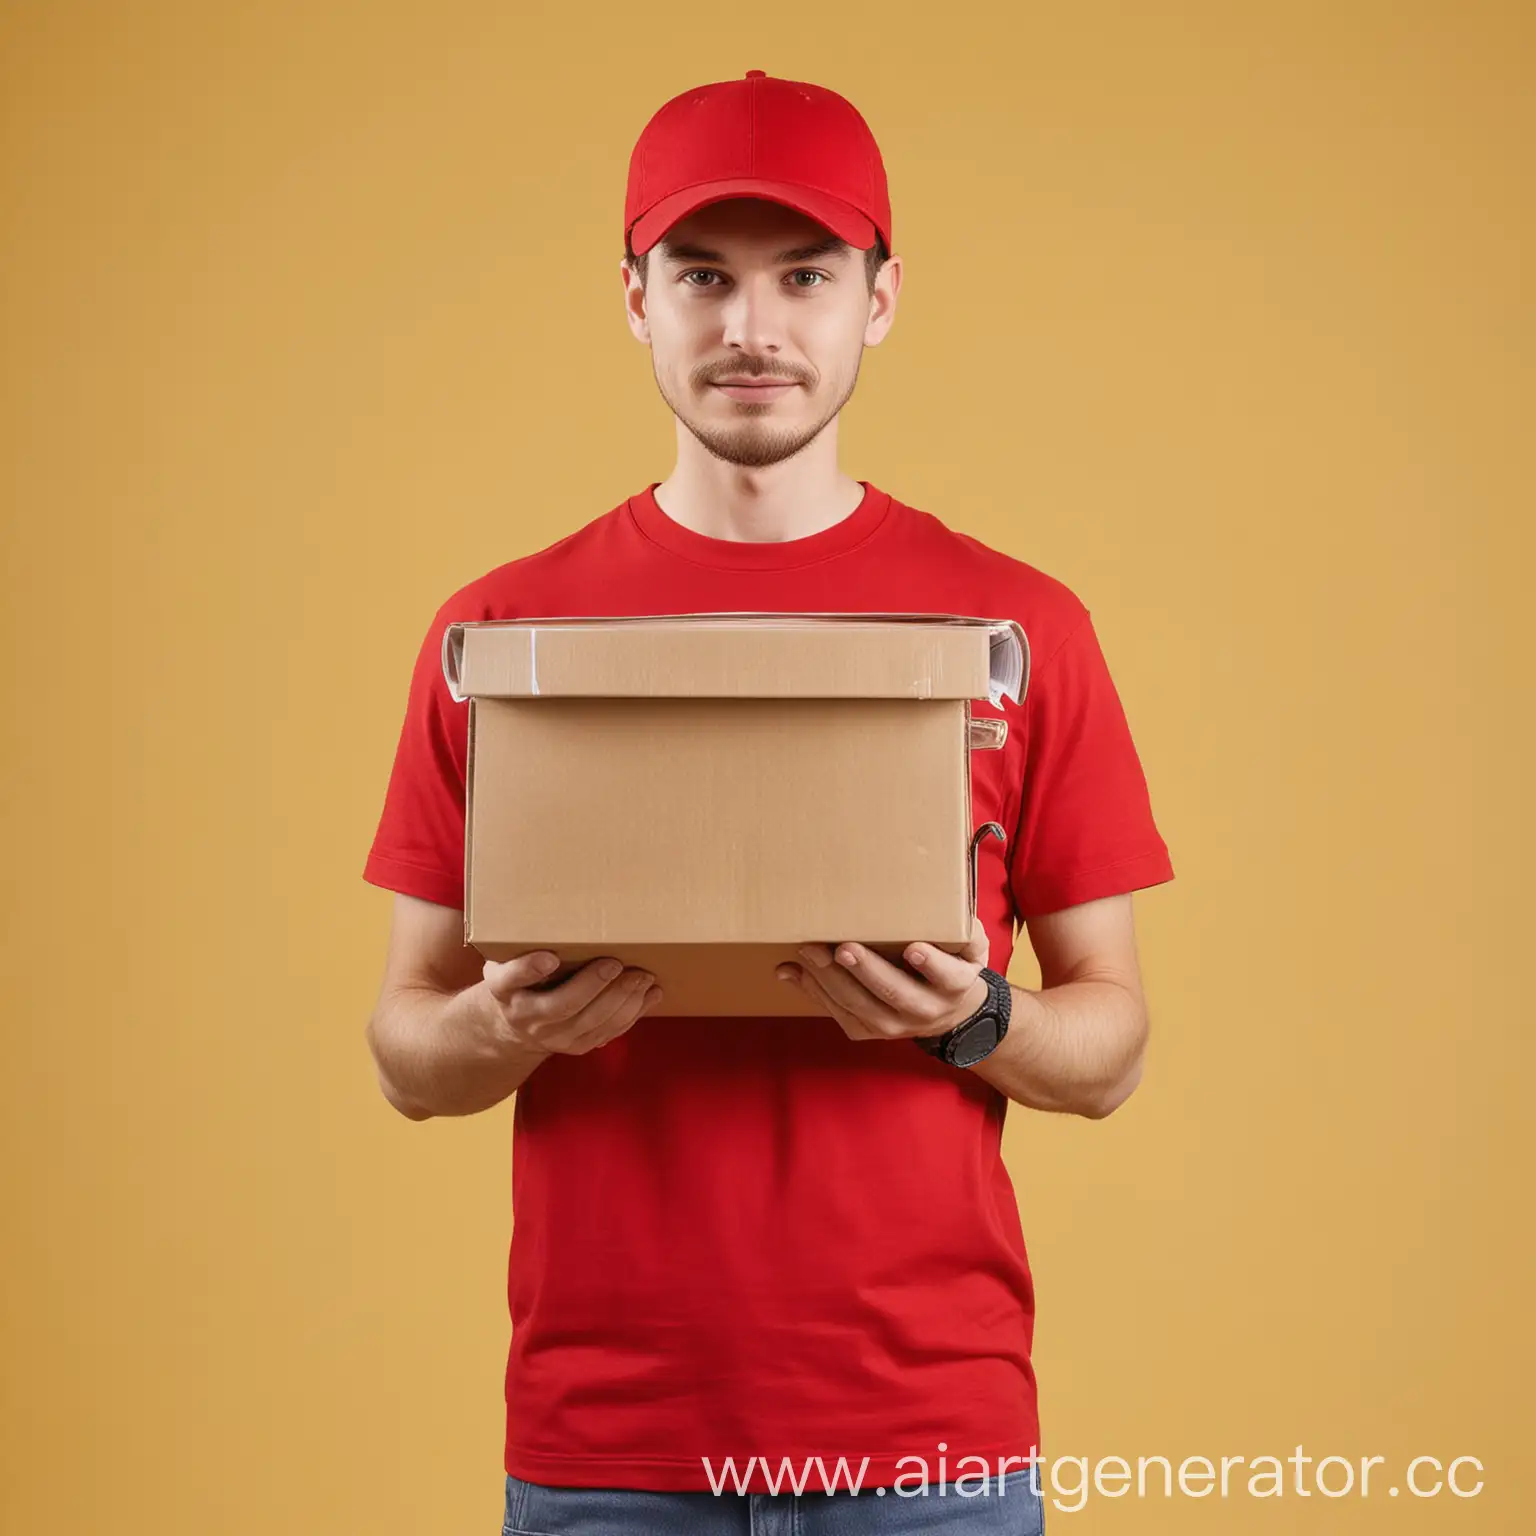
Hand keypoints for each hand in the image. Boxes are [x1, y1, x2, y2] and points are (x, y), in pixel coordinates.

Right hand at [481, 952, 661, 1056]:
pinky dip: (632, 1013)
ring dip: (621, 999)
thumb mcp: (507, 957)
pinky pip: (607, 1032)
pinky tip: (650, 994)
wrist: (516, 1025)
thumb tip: (559, 906)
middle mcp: (526, 1016)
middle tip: (617, 963)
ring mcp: (553, 1037)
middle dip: (594, 984)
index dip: (529, 969)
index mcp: (503, 987)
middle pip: (563, 1005)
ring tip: (643, 977)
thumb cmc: (520, 977)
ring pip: (591, 1022)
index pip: (511, 978)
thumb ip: (524, 942)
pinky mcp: (577, 1046)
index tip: (549, 957)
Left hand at [775, 926, 991, 1043]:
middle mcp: (924, 1010)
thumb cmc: (954, 965)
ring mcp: (893, 1025)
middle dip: (865, 969)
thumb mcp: (971, 948)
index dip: (933, 965)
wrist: (949, 1014)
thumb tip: (956, 910)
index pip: (947, 977)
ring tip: (809, 952)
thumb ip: (967, 930)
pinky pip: (838, 1012)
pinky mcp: (867, 1031)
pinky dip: (813, 990)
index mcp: (954, 986)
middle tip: (843, 947)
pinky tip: (793, 970)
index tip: (915, 949)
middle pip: (893, 992)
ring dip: (830, 978)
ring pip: (859, 1005)